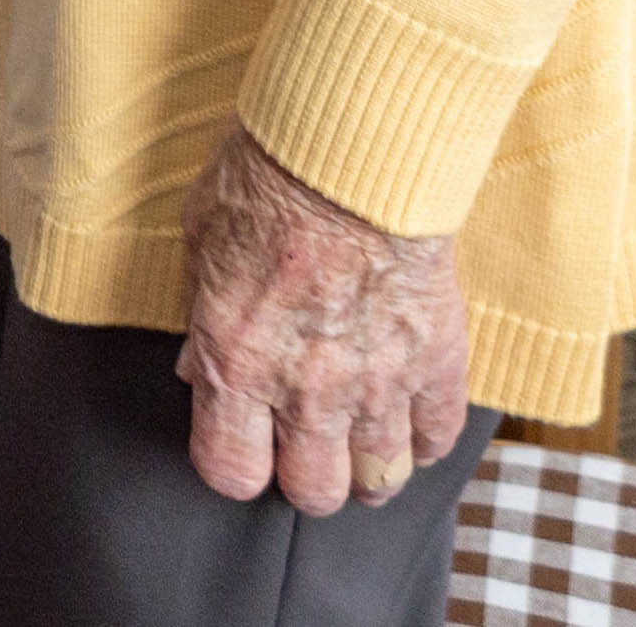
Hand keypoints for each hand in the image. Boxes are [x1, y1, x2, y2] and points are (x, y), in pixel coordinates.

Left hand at [175, 126, 468, 513]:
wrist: (354, 144)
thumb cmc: (268, 174)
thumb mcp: (201, 238)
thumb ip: (202, 315)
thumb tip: (196, 366)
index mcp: (237, 361)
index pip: (230, 470)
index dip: (235, 462)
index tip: (241, 440)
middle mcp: (307, 389)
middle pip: (312, 492)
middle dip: (305, 474)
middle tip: (305, 441)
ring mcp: (377, 381)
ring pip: (379, 478)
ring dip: (369, 466)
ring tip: (362, 442)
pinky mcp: (436, 360)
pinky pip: (438, 436)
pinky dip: (425, 435)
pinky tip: (410, 415)